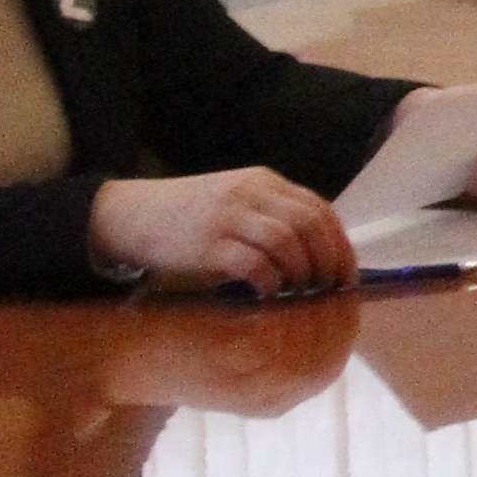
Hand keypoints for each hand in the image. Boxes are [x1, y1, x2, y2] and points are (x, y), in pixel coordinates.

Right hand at [89, 168, 357, 294]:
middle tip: (328, 290)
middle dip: (328, 262)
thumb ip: (272, 217)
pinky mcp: (208, 244)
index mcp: (263, 182)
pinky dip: (270, 282)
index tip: (346, 276)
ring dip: (301, 273)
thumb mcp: (236, 204)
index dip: (340, 245)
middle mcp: (250, 193)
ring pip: (287, 241)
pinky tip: (268, 295)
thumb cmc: (189, 217)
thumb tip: (320, 258)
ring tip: (299, 293)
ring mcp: (228, 216)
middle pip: (310, 224)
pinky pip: (254, 263)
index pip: (320, 209)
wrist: (129, 215)